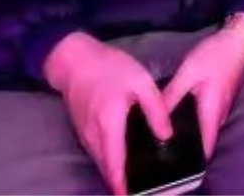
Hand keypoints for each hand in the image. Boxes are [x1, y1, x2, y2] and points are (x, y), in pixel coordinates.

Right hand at [43, 33, 170, 195]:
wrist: (76, 61)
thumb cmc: (111, 69)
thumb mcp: (141, 83)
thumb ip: (156, 110)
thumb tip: (167, 136)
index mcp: (109, 124)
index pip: (115, 164)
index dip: (123, 185)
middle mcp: (94, 136)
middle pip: (107, 169)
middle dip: (122, 185)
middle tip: (144, 192)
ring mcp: (86, 135)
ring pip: (102, 163)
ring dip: (116, 175)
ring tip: (138, 183)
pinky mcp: (85, 131)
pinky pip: (99, 153)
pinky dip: (111, 162)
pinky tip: (127, 163)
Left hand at [160, 18, 243, 160]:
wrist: (239, 40)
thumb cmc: (215, 56)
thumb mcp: (188, 73)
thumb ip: (171, 96)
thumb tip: (154, 120)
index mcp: (211, 113)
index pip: (204, 149)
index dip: (189, 164)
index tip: (170, 172)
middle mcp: (219, 116)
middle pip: (202, 142)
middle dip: (184, 152)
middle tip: (158, 158)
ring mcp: (221, 108)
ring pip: (203, 130)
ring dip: (188, 137)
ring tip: (162, 142)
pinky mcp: (219, 101)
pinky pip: (204, 120)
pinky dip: (191, 124)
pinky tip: (176, 120)